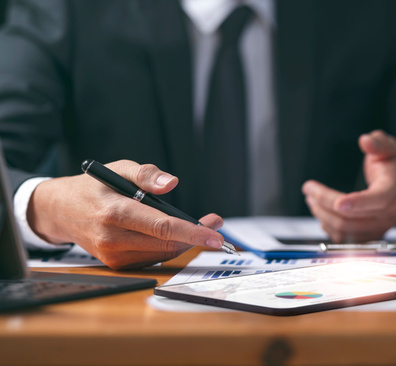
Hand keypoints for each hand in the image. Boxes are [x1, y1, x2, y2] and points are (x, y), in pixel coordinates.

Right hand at [27, 160, 226, 268]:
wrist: (61, 210)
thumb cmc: (93, 187)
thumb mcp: (119, 168)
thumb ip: (146, 175)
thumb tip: (172, 183)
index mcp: (115, 213)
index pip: (162, 227)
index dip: (193, 232)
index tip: (216, 235)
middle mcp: (113, 238)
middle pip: (167, 244)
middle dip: (196, 235)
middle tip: (215, 222)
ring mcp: (113, 255)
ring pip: (162, 253)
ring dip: (185, 242)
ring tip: (200, 225)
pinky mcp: (115, 264)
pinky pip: (152, 258)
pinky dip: (167, 247)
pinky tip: (174, 234)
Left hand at [302, 130, 395, 242]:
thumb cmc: (394, 169)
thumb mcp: (390, 149)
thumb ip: (378, 143)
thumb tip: (366, 141)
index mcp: (394, 190)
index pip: (378, 199)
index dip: (357, 202)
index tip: (337, 202)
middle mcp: (388, 213)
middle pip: (353, 216)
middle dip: (325, 202)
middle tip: (310, 189)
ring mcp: (379, 228)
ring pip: (346, 230)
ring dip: (323, 215)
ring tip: (312, 198)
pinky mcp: (369, 236)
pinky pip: (345, 239)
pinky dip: (329, 227)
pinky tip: (321, 213)